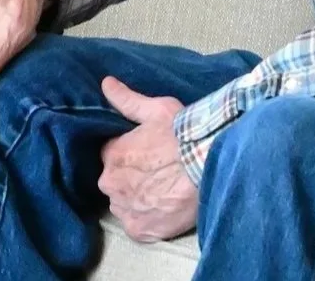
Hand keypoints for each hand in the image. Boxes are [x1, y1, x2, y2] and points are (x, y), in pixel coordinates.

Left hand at [97, 77, 196, 242]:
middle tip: (157, 174)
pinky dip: (147, 220)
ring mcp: (125, 208)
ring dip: (137, 200)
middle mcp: (110, 182)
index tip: (145, 155)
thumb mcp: (156, 109)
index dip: (128, 155)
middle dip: (131, 178)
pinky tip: (163, 210)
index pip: (111, 156)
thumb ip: (127, 100)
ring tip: (162, 192)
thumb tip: (106, 83)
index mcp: (111, 154)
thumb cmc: (183, 134)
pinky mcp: (140, 230)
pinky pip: (137, 226)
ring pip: (124, 204)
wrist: (208, 164)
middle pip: (115, 181)